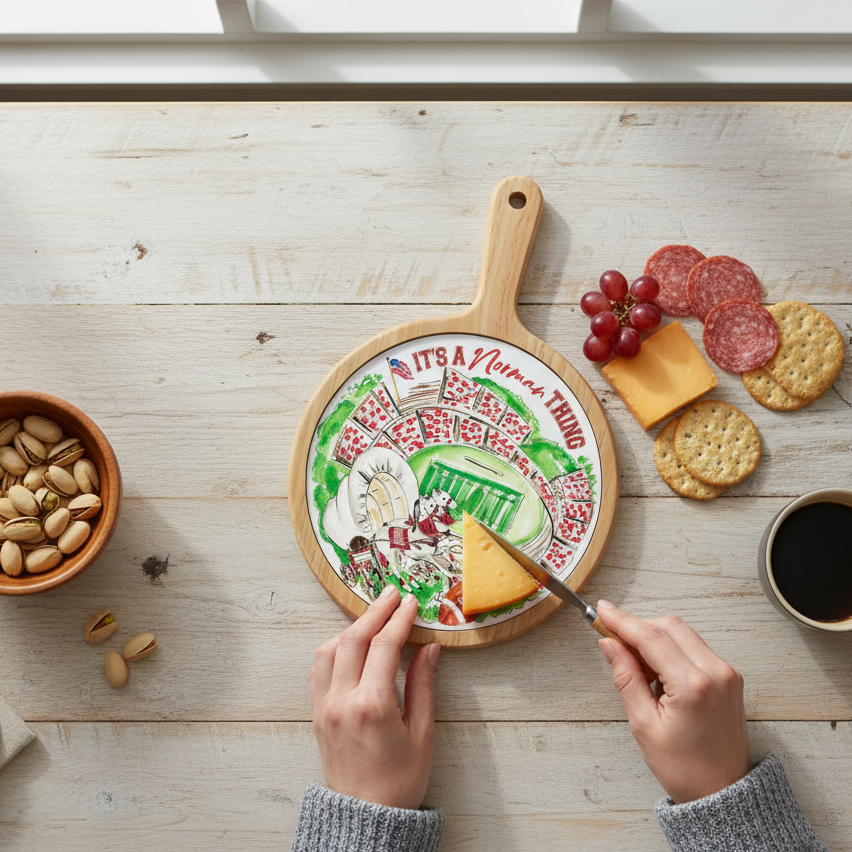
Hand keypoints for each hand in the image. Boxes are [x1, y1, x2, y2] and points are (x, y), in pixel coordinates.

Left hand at [311, 586, 440, 809]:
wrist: (365, 818)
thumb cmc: (399, 782)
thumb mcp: (422, 734)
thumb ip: (423, 685)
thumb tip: (428, 648)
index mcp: (372, 706)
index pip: (384, 646)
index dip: (399, 619)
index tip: (410, 603)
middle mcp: (342, 701)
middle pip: (354, 639)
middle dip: (375, 611)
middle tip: (393, 595)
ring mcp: (324, 706)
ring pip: (329, 648)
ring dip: (352, 627)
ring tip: (374, 615)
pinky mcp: (316, 712)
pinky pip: (318, 668)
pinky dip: (334, 647)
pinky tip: (351, 642)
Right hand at [596, 601, 749, 803]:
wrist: (723, 792)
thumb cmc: (685, 768)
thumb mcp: (643, 724)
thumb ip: (625, 677)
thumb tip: (609, 644)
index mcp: (693, 686)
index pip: (651, 637)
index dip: (622, 621)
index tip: (602, 610)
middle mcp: (716, 672)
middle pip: (669, 626)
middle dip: (637, 626)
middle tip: (612, 637)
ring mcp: (726, 673)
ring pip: (682, 632)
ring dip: (654, 636)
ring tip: (635, 662)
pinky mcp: (729, 677)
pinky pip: (694, 646)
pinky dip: (671, 647)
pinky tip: (656, 668)